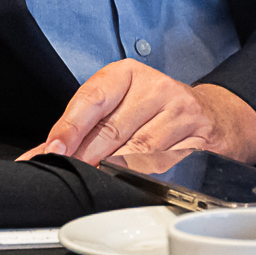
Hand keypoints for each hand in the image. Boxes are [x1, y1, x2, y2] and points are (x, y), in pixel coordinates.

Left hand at [20, 60, 255, 164]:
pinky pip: (164, 164)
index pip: (93, 98)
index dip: (70, 126)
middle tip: (68, 172)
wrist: (211, 114)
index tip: (53, 148)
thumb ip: (84, 127)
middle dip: (86, 156)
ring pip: (139, 151)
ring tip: (98, 178)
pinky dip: (144, 176)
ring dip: (114, 170)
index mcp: (128, 74)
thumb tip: (44, 153)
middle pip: (112, 129)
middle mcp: (155, 87)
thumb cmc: (154, 109)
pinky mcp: (198, 136)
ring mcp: (180, 111)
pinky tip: (134, 180)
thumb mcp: (120, 103)